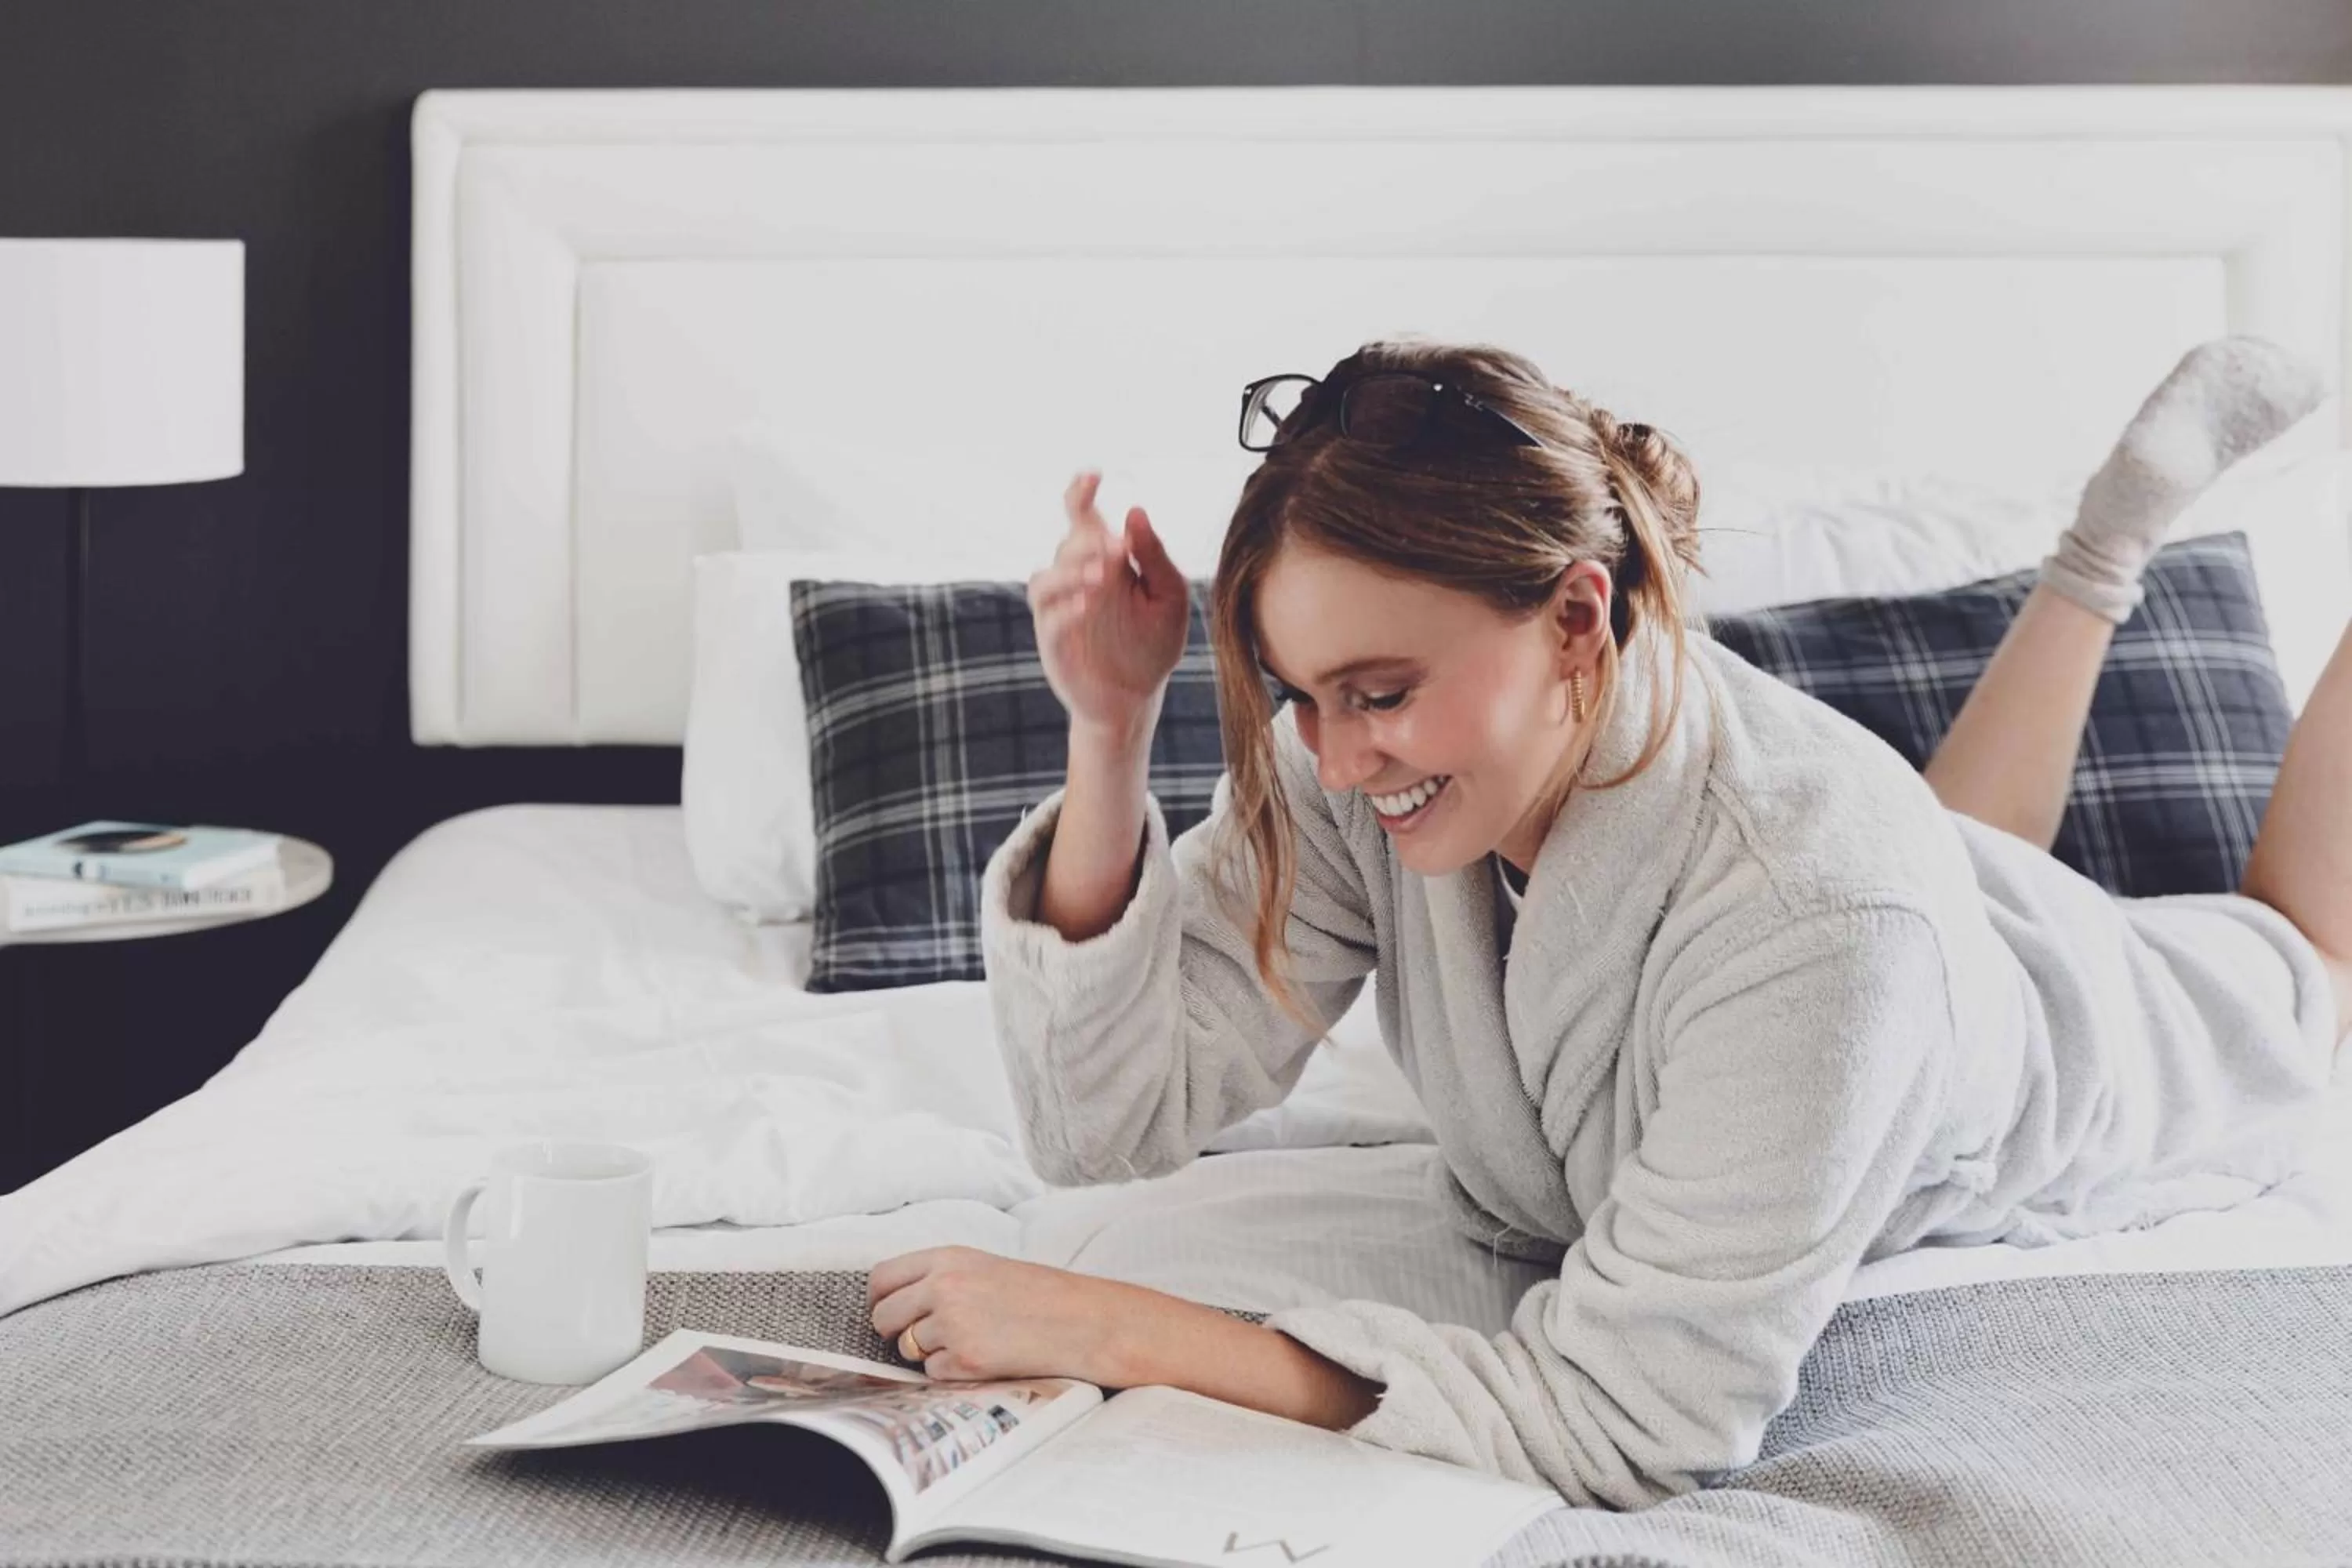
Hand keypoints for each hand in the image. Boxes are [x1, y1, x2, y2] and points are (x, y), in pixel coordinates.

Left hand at [868, 1245, 1140, 1384]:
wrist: (1081, 1321)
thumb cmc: (1036, 1294)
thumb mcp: (983, 1266)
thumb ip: (939, 1277)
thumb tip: (892, 1301)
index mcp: (948, 1258)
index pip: (881, 1277)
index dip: (878, 1299)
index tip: (888, 1310)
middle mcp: (944, 1287)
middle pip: (883, 1316)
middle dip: (895, 1332)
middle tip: (922, 1335)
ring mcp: (953, 1325)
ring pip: (908, 1348)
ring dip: (929, 1351)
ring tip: (970, 1340)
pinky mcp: (966, 1360)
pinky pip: (932, 1373)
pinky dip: (950, 1371)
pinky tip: (983, 1357)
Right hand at [1028, 472, 1191, 731]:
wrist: (1136, 698)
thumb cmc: (1154, 643)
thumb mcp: (1170, 597)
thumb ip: (1155, 556)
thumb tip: (1135, 511)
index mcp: (1105, 560)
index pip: (1082, 516)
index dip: (1080, 492)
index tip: (1093, 476)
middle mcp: (1076, 578)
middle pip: (1066, 544)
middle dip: (1087, 543)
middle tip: (1118, 552)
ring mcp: (1060, 610)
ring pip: (1045, 578)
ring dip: (1070, 572)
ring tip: (1102, 577)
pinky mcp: (1054, 642)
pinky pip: (1048, 619)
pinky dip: (1064, 608)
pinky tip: (1089, 604)